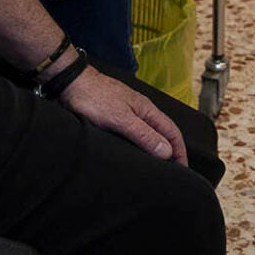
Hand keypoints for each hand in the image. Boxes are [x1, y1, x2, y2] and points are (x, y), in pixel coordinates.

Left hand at [61, 69, 187, 164]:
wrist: (71, 82)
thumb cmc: (94, 97)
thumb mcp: (121, 119)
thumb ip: (144, 135)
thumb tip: (167, 152)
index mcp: (147, 110)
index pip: (172, 133)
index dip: (180, 152)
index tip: (183, 171)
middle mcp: (140, 110)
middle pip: (163, 133)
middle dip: (171, 152)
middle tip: (172, 172)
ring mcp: (127, 112)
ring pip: (149, 132)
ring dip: (155, 148)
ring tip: (156, 166)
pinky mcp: (114, 115)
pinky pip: (134, 132)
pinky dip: (140, 144)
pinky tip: (133, 152)